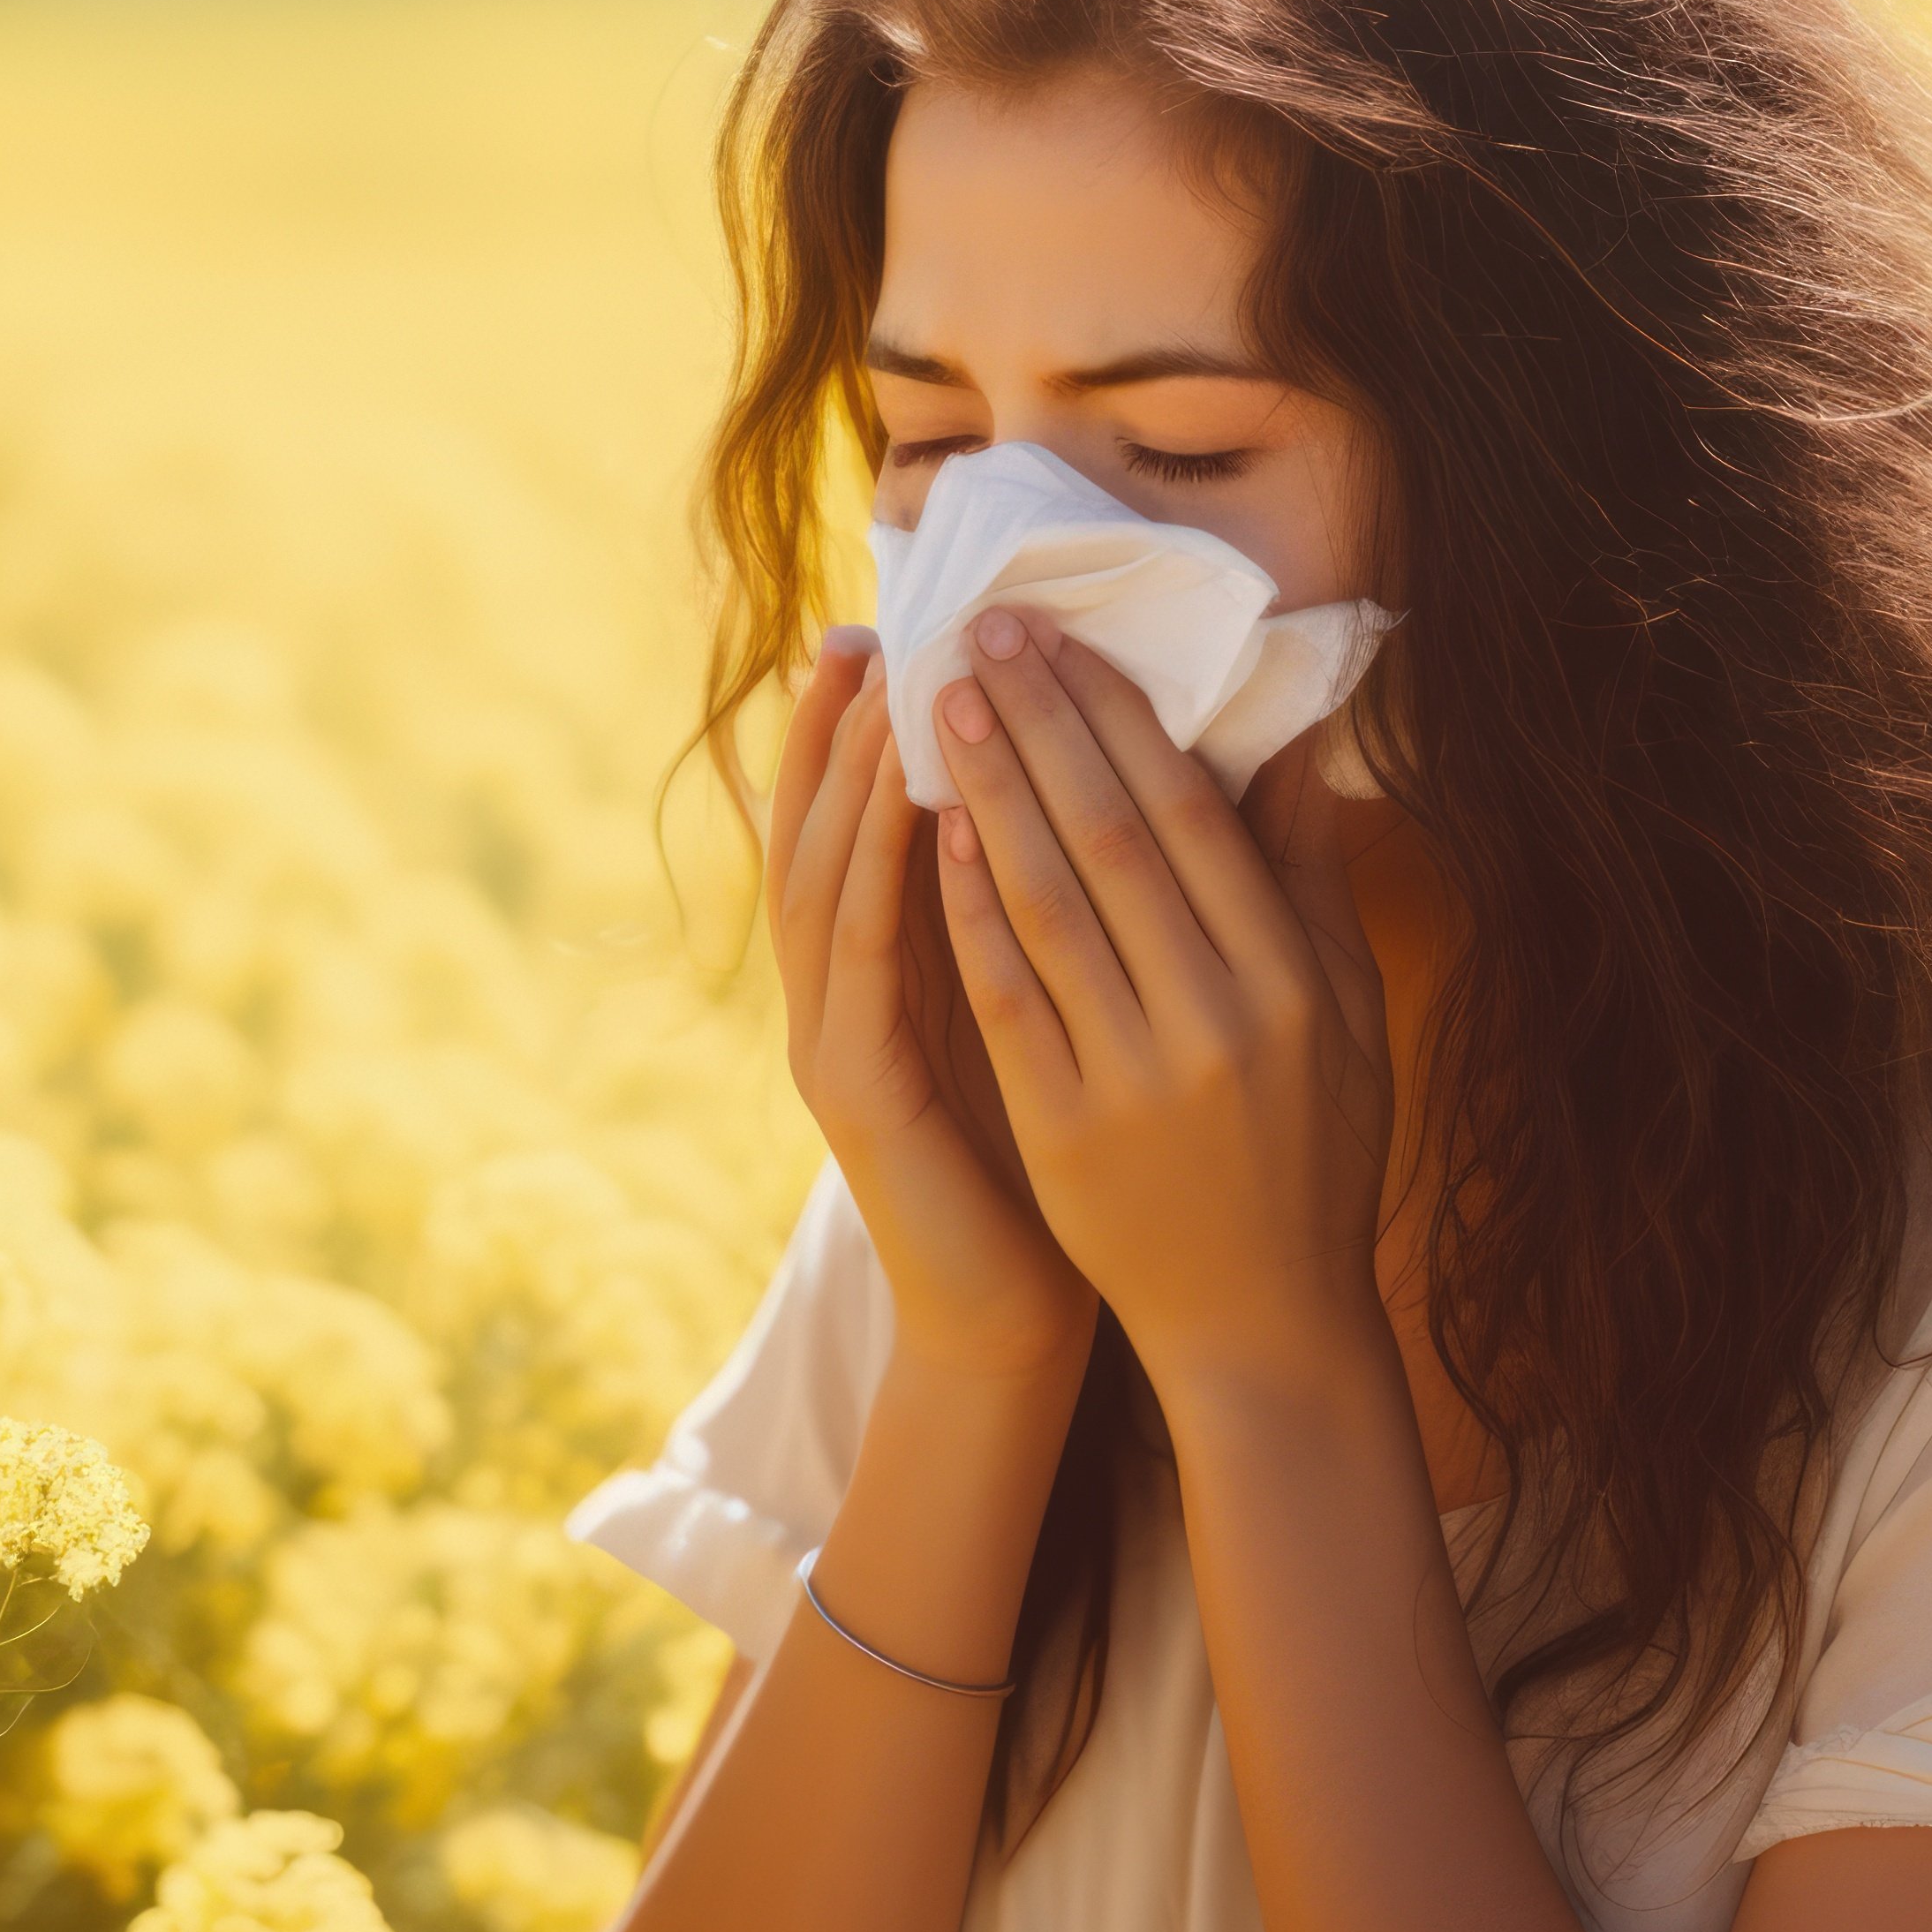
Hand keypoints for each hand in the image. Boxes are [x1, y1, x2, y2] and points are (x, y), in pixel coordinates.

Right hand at [766, 633, 1099, 1377]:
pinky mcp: (861, 1097)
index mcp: (885, 964)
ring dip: (855, 786)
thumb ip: (1055, 906)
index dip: (865, 728)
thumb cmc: (1054, 1155)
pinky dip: (887, 889)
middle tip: (865, 631)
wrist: (1018, 1305)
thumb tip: (1116, 784)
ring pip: (829, 885)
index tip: (893, 625)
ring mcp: (836, 1042)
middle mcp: (841, 991)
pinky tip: (920, 821)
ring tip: (888, 693)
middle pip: (816, 833)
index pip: (859, 820)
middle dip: (838, 731)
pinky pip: (867, 973)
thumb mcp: (1050, 1005)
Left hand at [919, 609, 1398, 1407]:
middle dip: (1038, 724)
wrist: (1263, 1325)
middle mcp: (1216, 1019)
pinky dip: (968, 909)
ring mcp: (1134, 1076)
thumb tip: (1290, 748)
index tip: (1061, 640)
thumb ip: (1309, 885)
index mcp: (1291, 982)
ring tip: (939, 702)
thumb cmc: (1311, 1155)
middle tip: (979, 634)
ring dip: (988, 791)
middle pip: (1110, 839)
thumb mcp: (1347, 1020)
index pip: (1189, 819)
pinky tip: (935, 832)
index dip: (1118, 718)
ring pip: (1047, 903)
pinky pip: (1005, 995)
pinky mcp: (1063, 1128)